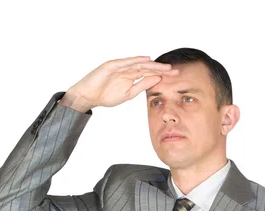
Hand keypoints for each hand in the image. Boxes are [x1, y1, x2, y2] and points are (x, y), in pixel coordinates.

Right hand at [61, 55, 179, 109]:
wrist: (89, 96)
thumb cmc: (106, 95)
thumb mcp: (129, 93)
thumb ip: (142, 86)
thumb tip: (157, 80)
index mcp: (132, 76)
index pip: (150, 74)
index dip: (162, 74)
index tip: (175, 77)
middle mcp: (128, 69)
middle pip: (147, 67)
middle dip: (161, 69)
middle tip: (175, 71)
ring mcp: (120, 66)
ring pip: (139, 64)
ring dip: (152, 64)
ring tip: (164, 66)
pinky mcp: (112, 65)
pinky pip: (126, 62)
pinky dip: (136, 60)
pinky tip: (146, 60)